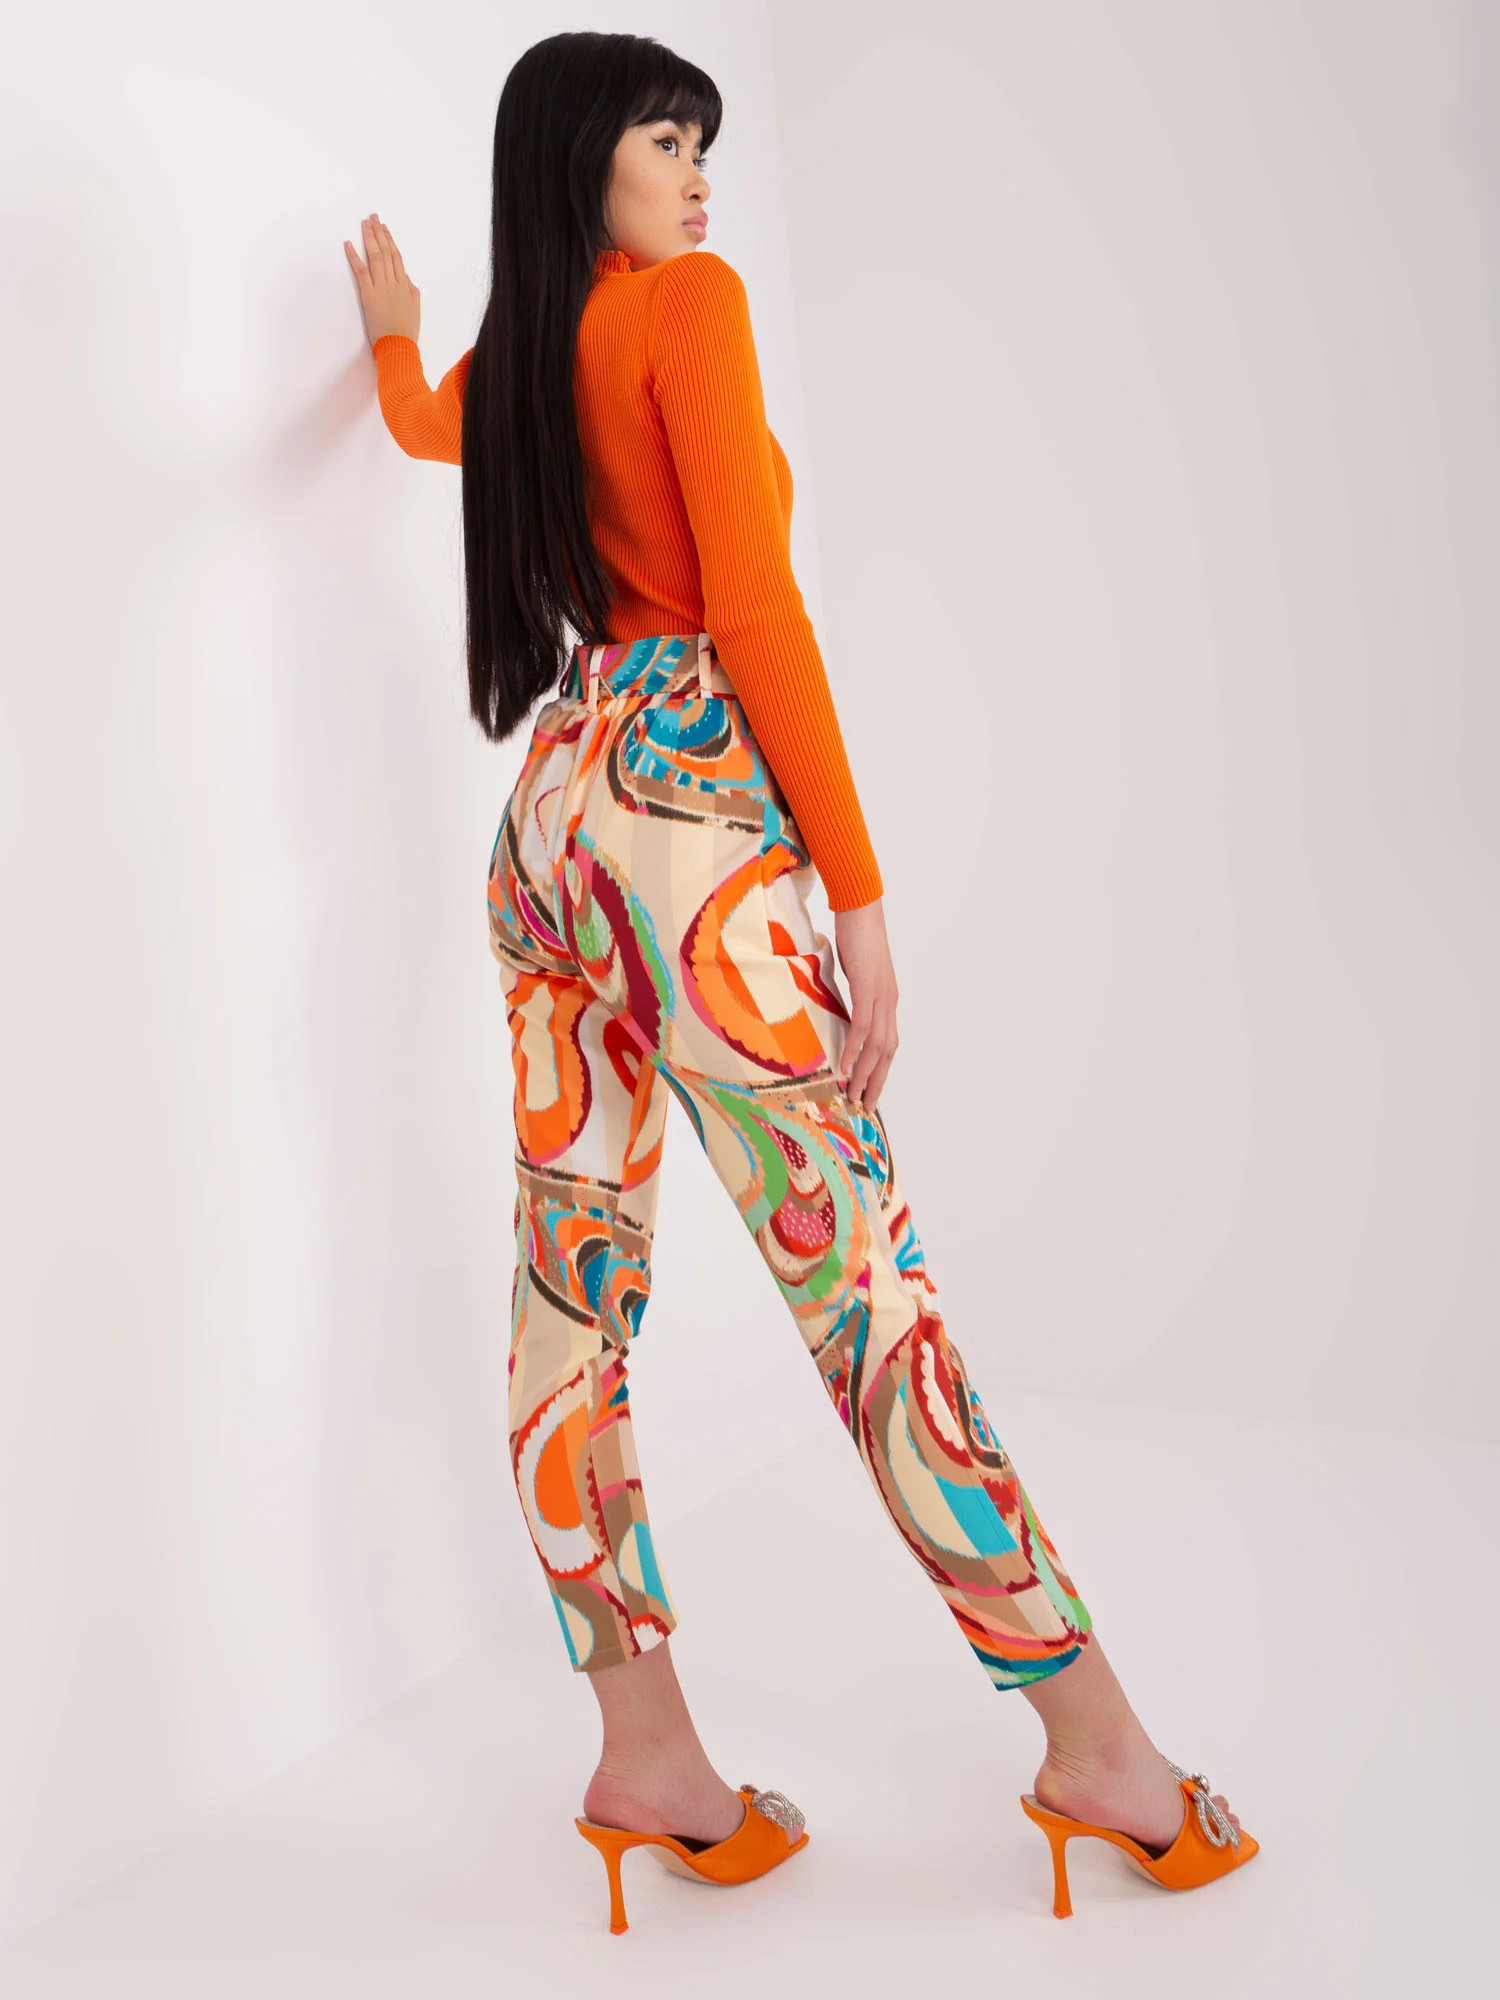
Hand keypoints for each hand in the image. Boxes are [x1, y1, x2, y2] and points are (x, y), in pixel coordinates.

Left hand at [344, 212, 420, 346]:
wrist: (399, 345)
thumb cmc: (406, 331)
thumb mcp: (414, 308)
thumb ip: (411, 290)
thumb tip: (405, 276)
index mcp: (405, 285)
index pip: (397, 257)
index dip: (390, 241)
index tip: (385, 228)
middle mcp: (394, 282)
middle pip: (386, 252)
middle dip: (379, 233)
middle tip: (373, 217)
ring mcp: (381, 287)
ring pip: (375, 257)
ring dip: (369, 238)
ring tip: (364, 224)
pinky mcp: (369, 295)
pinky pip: (361, 271)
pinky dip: (354, 256)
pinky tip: (348, 244)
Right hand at [833, 897, 898, 1112]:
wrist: (861, 907)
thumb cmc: (855, 933)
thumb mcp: (853, 971)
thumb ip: (850, 992)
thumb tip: (835, 1008)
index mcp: (886, 999)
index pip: (887, 1043)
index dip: (880, 1069)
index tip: (868, 1090)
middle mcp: (889, 1002)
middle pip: (887, 1052)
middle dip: (877, 1081)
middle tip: (864, 1105)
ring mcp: (881, 996)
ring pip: (877, 1045)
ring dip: (865, 1073)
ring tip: (853, 1094)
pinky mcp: (869, 988)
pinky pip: (863, 1026)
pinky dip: (856, 1049)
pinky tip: (846, 1066)